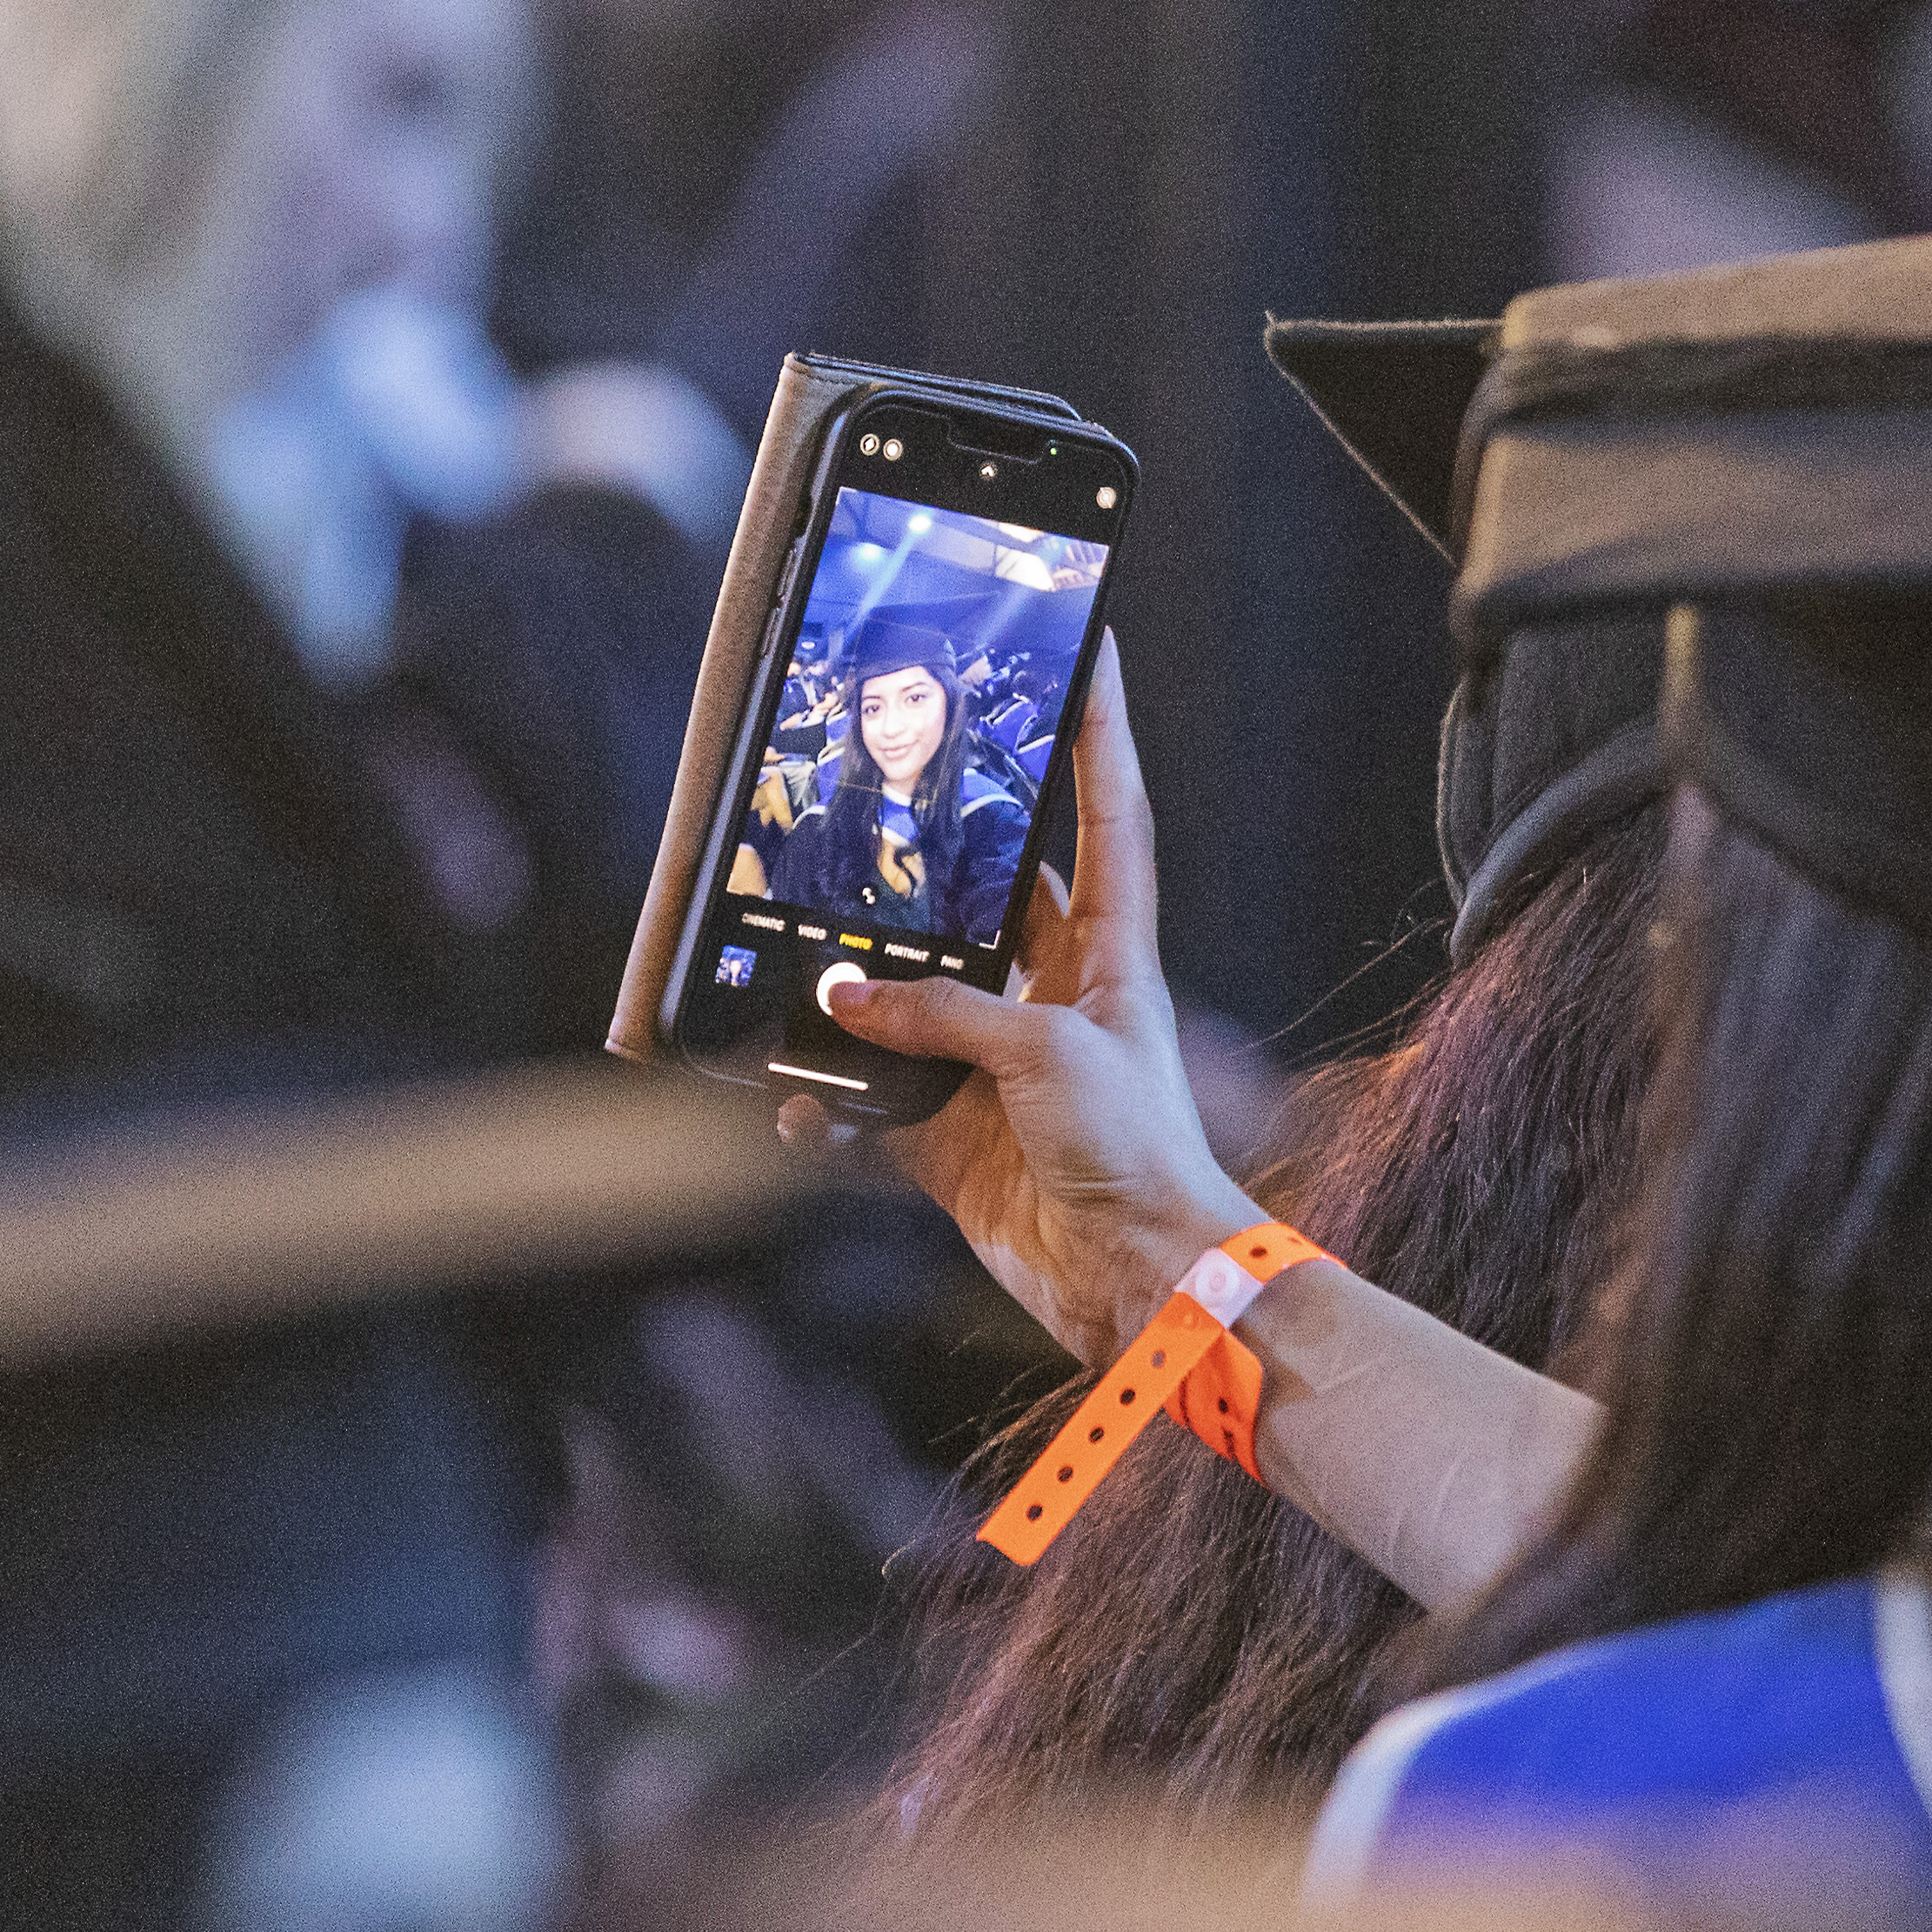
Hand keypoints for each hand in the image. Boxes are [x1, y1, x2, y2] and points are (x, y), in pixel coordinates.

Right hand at [783, 638, 1260, 1361]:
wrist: (1138, 1282)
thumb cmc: (1136, 1152)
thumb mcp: (1043, 1053)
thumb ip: (939, 1011)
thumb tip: (842, 997)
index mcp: (1108, 955)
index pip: (1105, 817)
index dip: (1100, 733)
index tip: (1093, 649)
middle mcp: (1052, 1001)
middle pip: (984, 902)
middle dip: (928, 862)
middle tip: (874, 798)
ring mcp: (997, 1072)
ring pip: (908, 1005)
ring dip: (854, 998)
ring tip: (796, 964)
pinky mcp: (953, 1143)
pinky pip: (871, 1109)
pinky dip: (827, 1109)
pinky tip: (793, 1102)